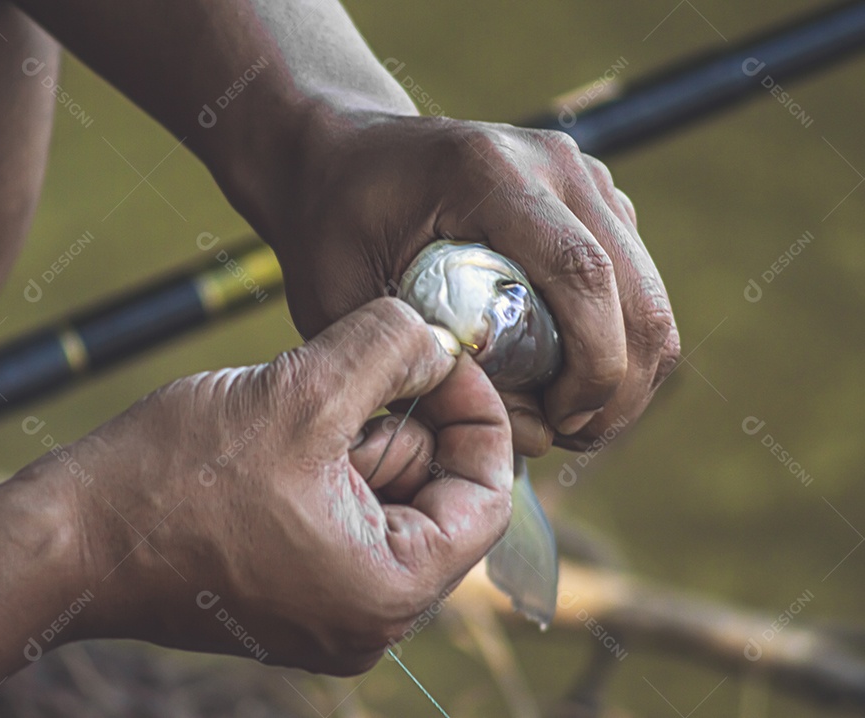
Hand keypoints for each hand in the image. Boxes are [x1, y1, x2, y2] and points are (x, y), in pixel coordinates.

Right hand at [52, 299, 512, 674]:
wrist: (66, 539)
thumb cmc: (171, 479)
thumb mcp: (300, 393)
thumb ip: (392, 351)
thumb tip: (440, 337)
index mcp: (389, 591)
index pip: (489, 499)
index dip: (478, 414)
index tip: (445, 356)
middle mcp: (368, 621)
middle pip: (434, 497)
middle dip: (397, 424)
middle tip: (335, 383)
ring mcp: (326, 613)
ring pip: (384, 502)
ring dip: (352, 442)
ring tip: (281, 421)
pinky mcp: (289, 596)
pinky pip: (341, 520)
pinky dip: (322, 469)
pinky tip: (264, 448)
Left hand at [264, 112, 679, 454]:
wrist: (340, 158)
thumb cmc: (330, 230)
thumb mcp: (347, 301)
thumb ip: (428, 369)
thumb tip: (536, 431)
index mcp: (488, 175)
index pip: (582, 273)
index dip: (594, 365)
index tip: (561, 423)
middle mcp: (551, 162)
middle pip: (636, 288)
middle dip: (621, 383)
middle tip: (574, 437)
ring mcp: (579, 173)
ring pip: (647, 289)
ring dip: (626, 367)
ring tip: (568, 416)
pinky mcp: (590, 196)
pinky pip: (633, 279)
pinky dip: (617, 339)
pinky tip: (566, 376)